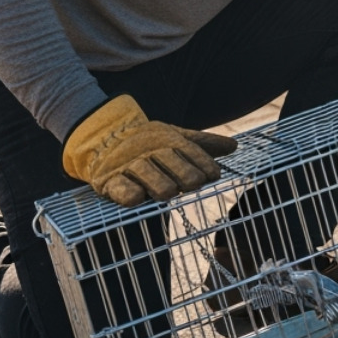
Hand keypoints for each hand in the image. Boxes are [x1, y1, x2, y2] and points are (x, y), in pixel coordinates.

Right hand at [62, 95, 235, 206]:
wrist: (103, 139)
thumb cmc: (148, 144)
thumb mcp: (174, 139)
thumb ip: (202, 144)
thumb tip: (234, 146)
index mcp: (166, 140)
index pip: (187, 149)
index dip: (202, 161)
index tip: (214, 175)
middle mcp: (148, 151)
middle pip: (168, 160)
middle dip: (182, 172)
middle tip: (195, 183)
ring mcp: (127, 165)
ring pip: (144, 172)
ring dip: (157, 182)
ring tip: (169, 192)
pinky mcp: (108, 181)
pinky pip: (118, 187)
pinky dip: (127, 192)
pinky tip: (137, 198)